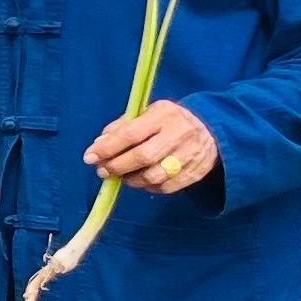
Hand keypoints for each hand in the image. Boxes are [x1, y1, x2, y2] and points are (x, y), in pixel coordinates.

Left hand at [86, 99, 218, 198]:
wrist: (211, 130)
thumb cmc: (169, 121)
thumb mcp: (147, 113)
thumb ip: (122, 127)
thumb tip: (98, 144)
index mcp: (163, 114)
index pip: (131, 133)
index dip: (108, 148)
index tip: (90, 157)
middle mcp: (179, 133)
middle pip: (143, 157)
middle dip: (117, 166)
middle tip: (103, 171)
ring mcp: (190, 154)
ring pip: (155, 176)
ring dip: (132, 180)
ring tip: (122, 177)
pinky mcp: (197, 172)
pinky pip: (167, 187)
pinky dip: (149, 187)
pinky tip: (141, 182)